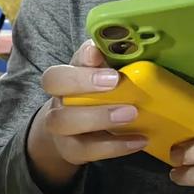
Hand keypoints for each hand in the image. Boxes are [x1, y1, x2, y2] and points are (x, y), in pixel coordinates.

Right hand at [26, 40, 146, 191]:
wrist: (74, 135)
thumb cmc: (96, 98)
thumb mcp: (102, 77)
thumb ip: (109, 61)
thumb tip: (122, 43)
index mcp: (66, 78)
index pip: (60, 67)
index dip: (78, 62)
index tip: (99, 56)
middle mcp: (58, 100)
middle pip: (53, 86)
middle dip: (82, 83)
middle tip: (116, 82)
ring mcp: (60, 127)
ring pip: (63, 121)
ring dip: (97, 117)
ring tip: (131, 114)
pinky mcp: (71, 150)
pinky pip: (87, 150)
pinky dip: (115, 146)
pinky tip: (139, 140)